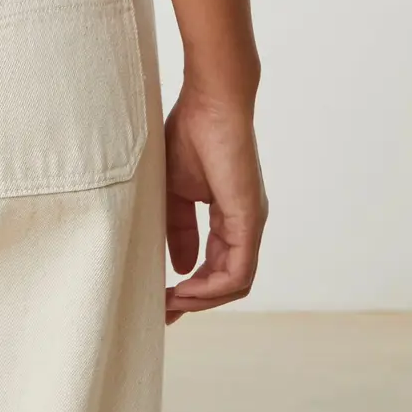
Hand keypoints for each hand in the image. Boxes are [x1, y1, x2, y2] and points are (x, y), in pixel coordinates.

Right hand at [163, 83, 266, 321]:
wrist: (211, 100)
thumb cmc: (191, 132)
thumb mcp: (174, 187)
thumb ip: (178, 227)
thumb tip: (180, 265)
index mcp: (230, 216)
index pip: (216, 265)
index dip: (190, 288)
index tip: (160, 299)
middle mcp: (245, 225)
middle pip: (225, 281)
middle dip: (194, 301)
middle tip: (162, 311)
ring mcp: (250, 224)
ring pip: (233, 284)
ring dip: (201, 299)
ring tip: (170, 302)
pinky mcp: (249, 221)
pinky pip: (238, 272)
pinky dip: (211, 288)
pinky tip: (183, 288)